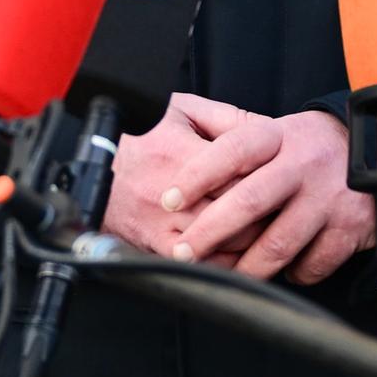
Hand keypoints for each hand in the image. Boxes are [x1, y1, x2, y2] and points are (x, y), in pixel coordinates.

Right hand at [102, 92, 283, 259]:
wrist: (95, 170)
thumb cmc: (140, 137)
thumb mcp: (180, 112)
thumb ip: (227, 117)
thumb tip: (271, 128)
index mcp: (182, 152)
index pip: (242, 175)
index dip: (269, 183)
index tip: (281, 186)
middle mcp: (175, 190)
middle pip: (240, 211)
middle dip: (267, 215)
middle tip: (281, 214)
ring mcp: (165, 221)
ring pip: (227, 241)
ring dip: (252, 243)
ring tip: (266, 236)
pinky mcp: (157, 244)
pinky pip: (204, 263)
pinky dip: (227, 264)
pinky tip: (238, 256)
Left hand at [170, 109, 375, 284]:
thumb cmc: (306, 144)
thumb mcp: (270, 126)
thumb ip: (224, 127)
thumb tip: (171, 117)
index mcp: (276, 136)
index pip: (231, 151)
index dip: (196, 176)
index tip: (167, 199)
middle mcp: (301, 166)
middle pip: (250, 201)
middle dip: (210, 231)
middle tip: (182, 252)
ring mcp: (327, 199)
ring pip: (279, 243)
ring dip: (247, 267)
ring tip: (224, 276)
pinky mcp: (349, 229)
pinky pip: (313, 264)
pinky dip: (293, 274)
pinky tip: (281, 272)